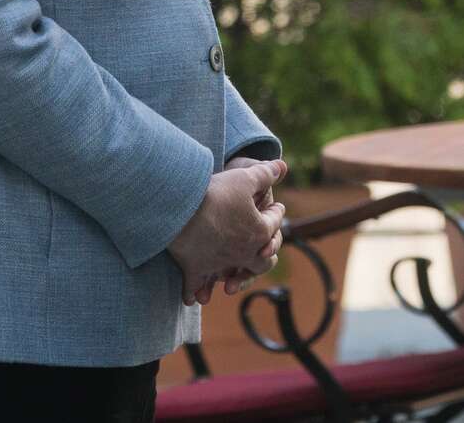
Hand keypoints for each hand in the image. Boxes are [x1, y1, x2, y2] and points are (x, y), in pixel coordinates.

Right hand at [169, 159, 286, 304]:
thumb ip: (265, 173)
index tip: (278, 207)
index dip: (276, 212)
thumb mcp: (244, 178)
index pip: (274, 222)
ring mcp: (219, 264)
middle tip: (266, 248)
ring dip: (234, 279)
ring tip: (230, 282)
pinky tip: (193, 298)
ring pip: (232, 276)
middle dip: (266, 254)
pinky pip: (195, 286)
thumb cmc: (215, 193)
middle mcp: (243, 254)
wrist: (181, 207)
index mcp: (259, 233)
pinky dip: (194, 292)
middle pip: (262, 261)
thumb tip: (282, 166)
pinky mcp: (195, 269)